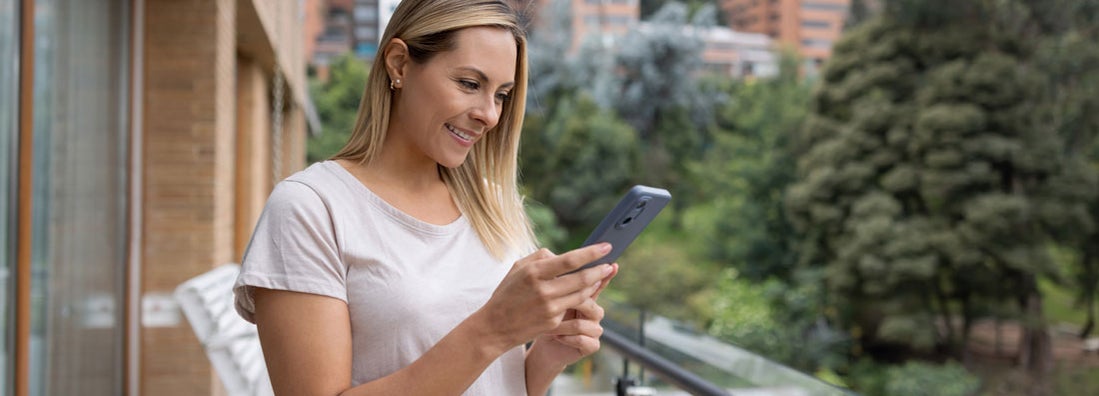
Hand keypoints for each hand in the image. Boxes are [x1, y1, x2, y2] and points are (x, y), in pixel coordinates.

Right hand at [473, 244, 614, 353]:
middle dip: (600, 270)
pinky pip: (573, 307)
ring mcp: (550, 308)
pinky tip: (586, 291)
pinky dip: (581, 298)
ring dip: (595, 284)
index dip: (591, 253)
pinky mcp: (553, 322)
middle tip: (610, 264)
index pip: (570, 260)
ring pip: (582, 294)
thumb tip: (562, 255)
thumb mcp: (518, 268)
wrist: (494, 327)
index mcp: (534, 272)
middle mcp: (543, 290)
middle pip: (581, 279)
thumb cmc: (507, 293)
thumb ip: (541, 257)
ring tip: (601, 275)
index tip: (606, 246)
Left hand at [528, 263, 617, 367]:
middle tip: (554, 304)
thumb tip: (556, 258)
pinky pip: (584, 339)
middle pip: (590, 302)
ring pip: (585, 322)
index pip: (597, 283)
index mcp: (586, 296)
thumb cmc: (541, 315)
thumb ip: (555, 280)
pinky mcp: (591, 345)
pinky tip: (555, 337)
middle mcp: (594, 311)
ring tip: (549, 326)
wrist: (537, 341)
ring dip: (565, 325)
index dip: (605, 275)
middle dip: (572, 304)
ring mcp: (594, 329)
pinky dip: (567, 338)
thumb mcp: (546, 295)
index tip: (612, 265)